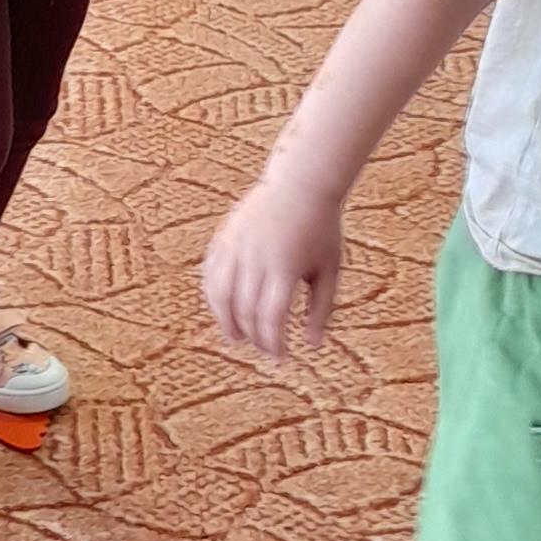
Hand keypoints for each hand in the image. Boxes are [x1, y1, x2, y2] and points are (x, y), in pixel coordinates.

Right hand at [204, 170, 344, 356]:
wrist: (301, 184)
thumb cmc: (321, 229)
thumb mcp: (329, 269)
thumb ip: (321, 308)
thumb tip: (312, 344)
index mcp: (285, 266)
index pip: (271, 316)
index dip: (273, 342)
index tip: (280, 356)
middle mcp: (257, 257)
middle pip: (246, 309)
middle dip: (253, 335)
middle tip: (262, 348)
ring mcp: (236, 245)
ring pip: (220, 294)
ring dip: (226, 321)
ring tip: (236, 337)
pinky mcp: (224, 237)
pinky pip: (211, 273)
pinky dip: (214, 296)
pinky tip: (224, 309)